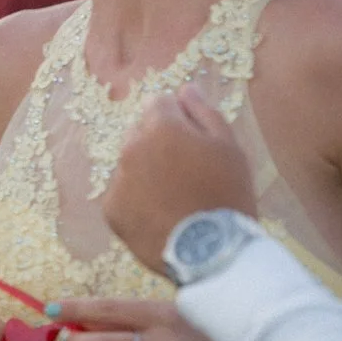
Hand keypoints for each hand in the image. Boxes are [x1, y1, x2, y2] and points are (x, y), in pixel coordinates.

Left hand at [104, 88, 257, 274]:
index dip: (179, 119)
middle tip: (188, 172)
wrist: (214, 252)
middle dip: (159, 142)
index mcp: (160, 127)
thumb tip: (185, 88)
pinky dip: (137, 200)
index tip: (194, 140)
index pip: (159, 103)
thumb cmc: (229, 194)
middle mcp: (130, 148)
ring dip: (147, 171)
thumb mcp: (230, 148)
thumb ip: (204, 112)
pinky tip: (163, 214)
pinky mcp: (111, 210)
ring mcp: (117, 180)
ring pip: (129, 164)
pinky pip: (122, 195)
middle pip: (140, 132)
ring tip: (177, 197)